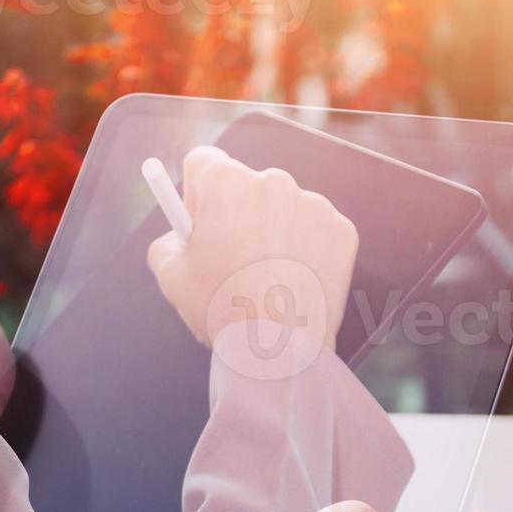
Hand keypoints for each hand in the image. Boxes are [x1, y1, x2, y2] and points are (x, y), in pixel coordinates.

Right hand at [146, 146, 359, 360]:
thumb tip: (182, 235)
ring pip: (284, 209)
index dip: (196, 192)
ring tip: (266, 278)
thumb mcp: (170, 274)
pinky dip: (305, 251)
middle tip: (233, 257)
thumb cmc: (221, 309)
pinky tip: (294, 281)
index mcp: (227, 182)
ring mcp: (314, 205)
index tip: (200, 220)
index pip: (204, 163)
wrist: (279, 348)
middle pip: (247, 187)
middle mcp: (274, 182)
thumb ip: (170, 241)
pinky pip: (315, 232)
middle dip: (237, 215)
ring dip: (273, 232)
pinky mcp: (342, 230)